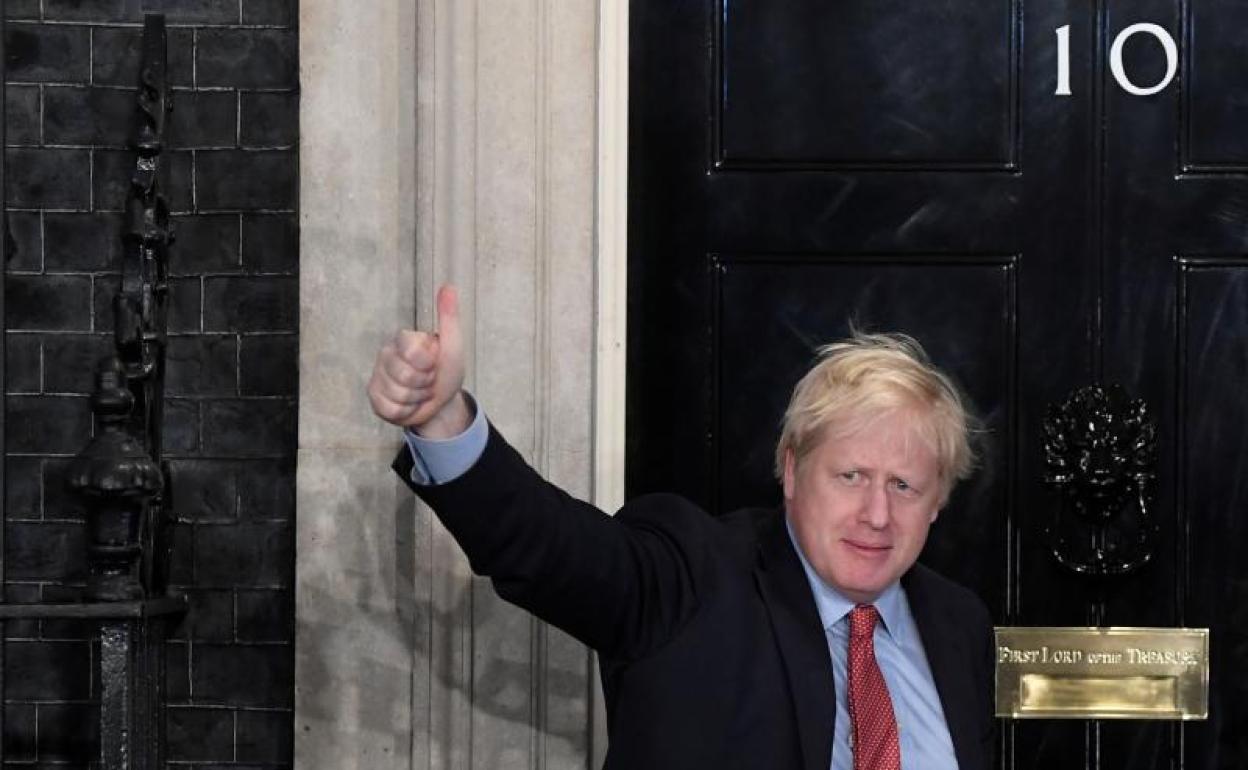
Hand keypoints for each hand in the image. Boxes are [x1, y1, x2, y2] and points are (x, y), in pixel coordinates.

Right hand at [368, 285, 469, 436]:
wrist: (441, 402)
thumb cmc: (446, 370)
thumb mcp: (452, 345)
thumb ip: (449, 317)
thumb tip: (449, 286)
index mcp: (403, 340)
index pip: (411, 352)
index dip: (428, 364)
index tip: (434, 363)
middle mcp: (386, 355)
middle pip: (405, 377)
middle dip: (425, 384)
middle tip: (429, 380)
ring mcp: (377, 377)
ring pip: (398, 395)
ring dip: (418, 399)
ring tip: (421, 391)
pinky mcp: (375, 398)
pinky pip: (390, 409)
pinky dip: (406, 411)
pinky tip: (410, 404)